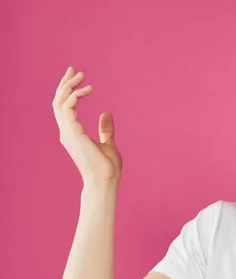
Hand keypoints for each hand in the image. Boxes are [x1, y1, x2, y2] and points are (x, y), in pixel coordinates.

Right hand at [52, 67, 122, 185]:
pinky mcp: (73, 134)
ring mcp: (68, 133)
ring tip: (83, 77)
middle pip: (58, 101)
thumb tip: (106, 114)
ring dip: (69, 87)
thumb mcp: (108, 143)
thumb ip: (105, 129)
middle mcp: (66, 132)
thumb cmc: (106, 167)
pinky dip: (74, 97)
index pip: (64, 107)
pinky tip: (87, 91)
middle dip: (65, 84)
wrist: (105, 181)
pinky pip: (67, 110)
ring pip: (60, 103)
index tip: (78, 78)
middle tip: (75, 70)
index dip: (68, 91)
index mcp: (72, 133)